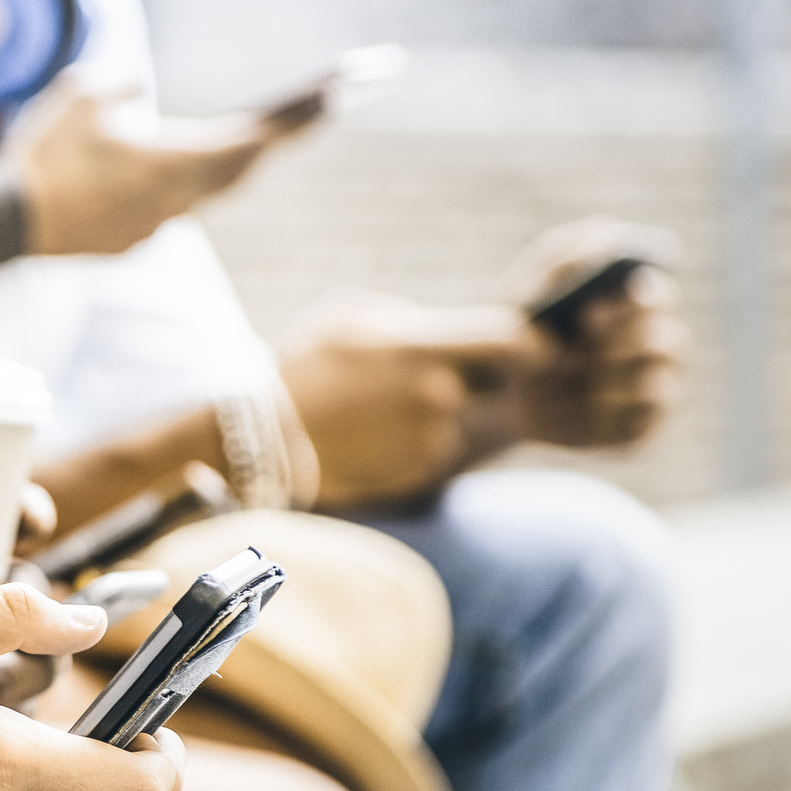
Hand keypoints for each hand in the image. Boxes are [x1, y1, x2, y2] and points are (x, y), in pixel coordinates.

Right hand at [13, 79, 307, 257]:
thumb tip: (139, 94)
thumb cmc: (46, 152)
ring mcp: (153, 229)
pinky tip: (163, 175)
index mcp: (173, 161)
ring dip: (220, 168)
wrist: (4, 222)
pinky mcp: (129, 246)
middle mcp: (175, 201)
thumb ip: (124, 84)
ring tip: (244, 143)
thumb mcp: (83, 91)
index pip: (250, 141)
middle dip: (268, 144)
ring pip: (200, 194)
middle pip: (237, 172)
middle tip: (301, 118)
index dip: (292, 122)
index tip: (328, 103)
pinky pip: (163, 212)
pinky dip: (172, 190)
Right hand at [279, 291, 549, 509]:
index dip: (527, 342)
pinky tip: (382, 435)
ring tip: (393, 408)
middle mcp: (440, 398)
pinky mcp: (419, 475)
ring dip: (450, 413)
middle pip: (501, 384)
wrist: (263, 441)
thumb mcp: (350, 315)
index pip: (517, 341)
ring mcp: (432, 441)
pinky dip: (425, 441)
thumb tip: (448, 328)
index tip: (517, 344)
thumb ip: (412, 319)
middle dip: (486, 379)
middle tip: (444, 375)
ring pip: (471, 418)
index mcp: (425, 348)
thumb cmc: (303, 367)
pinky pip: (443, 449)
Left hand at [509, 218, 687, 446]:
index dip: (636, 300)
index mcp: (634, 305)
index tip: (593, 307)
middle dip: (621, 343)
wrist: (491, 398)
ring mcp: (650, 389)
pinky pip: (643, 424)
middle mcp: (653, 345)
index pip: (659, 294)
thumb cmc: (516, 335)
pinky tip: (582, 408)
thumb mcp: (525, 293)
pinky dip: (611, 414)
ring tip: (571, 377)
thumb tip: (606, 230)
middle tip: (580, 343)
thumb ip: (561, 260)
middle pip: (667, 340)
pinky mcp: (637, 429)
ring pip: (657, 382)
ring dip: (610, 379)